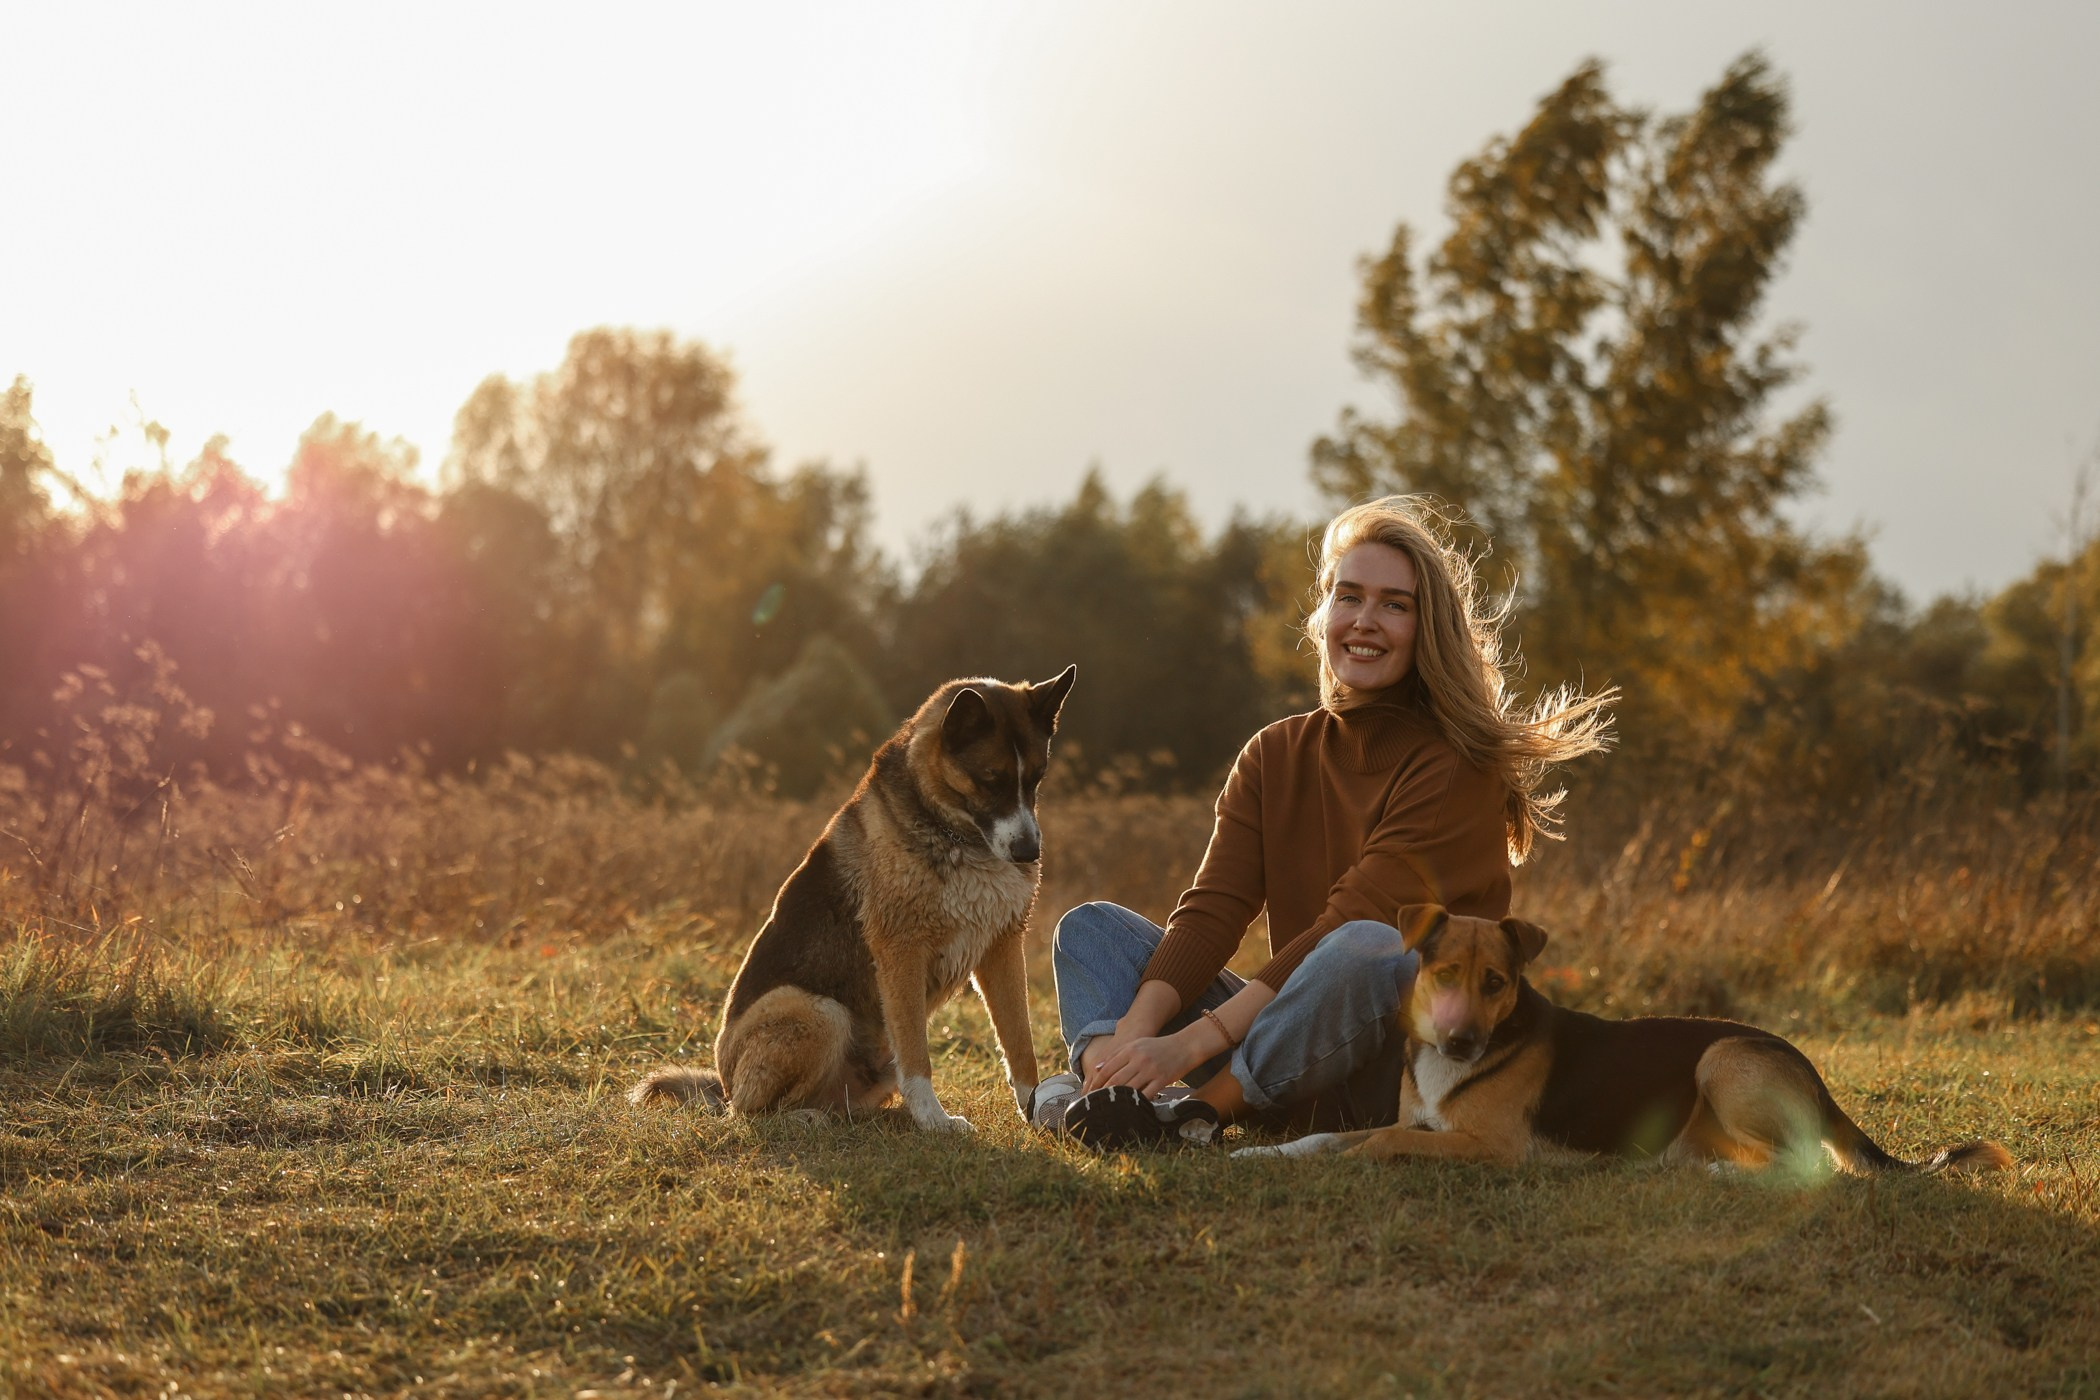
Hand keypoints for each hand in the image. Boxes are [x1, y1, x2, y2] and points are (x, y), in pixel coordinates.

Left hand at [1083, 1027, 1205, 1097]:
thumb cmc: (1159, 1046)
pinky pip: (1147, 1094)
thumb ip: (1117, 1055)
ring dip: (1118, 1100)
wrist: (1185, 1045)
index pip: (1107, 1068)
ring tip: (1109, 1109)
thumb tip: (1097, 1067)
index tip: (1088, 1094)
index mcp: (1130, 1050)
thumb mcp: (1137, 1045)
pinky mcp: (1162, 1079)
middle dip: (1102, 1094)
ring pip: (1129, 1088)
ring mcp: (1151, 1069)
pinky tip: (1132, 1108)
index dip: (1096, 1083)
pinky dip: (1138, 1102)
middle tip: (1094, 1106)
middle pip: (1115, 1080)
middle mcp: (1139, 1059)